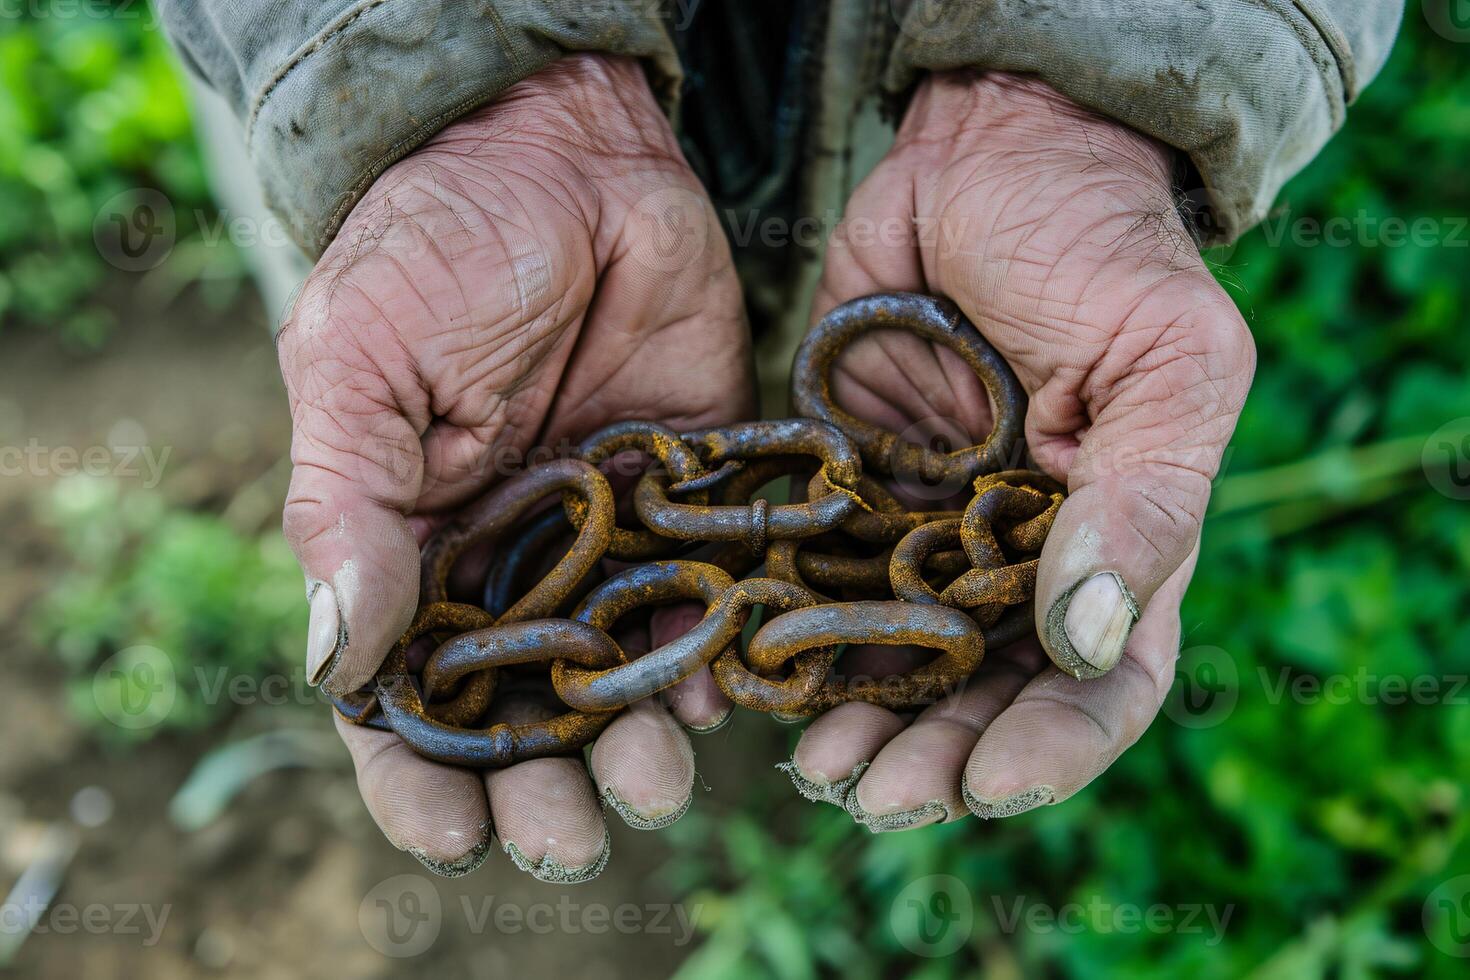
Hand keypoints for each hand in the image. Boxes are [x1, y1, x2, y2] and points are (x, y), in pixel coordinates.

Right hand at [278, 55, 752, 877]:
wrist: (566, 155)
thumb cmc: (437, 253)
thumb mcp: (358, 370)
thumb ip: (344, 511)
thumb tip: (332, 658)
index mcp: (409, 547)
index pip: (399, 693)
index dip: (415, 775)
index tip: (449, 834)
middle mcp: (510, 561)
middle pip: (519, 710)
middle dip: (539, 783)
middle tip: (567, 834)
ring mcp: (605, 536)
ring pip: (619, 673)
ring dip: (633, 739)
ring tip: (655, 782)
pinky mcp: (689, 497)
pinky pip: (703, 595)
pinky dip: (713, 652)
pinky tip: (718, 693)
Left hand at [781, 72, 1254, 826]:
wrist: (986, 155)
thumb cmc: (1100, 245)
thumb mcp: (1166, 357)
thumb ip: (1143, 495)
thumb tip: (1084, 635)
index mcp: (1115, 541)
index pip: (1100, 681)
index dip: (1053, 745)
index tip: (991, 783)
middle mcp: (1017, 559)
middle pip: (982, 694)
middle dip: (934, 755)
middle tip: (873, 792)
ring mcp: (926, 532)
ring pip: (893, 661)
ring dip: (859, 722)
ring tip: (815, 764)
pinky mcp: (844, 495)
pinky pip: (816, 587)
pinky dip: (793, 643)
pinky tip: (758, 679)